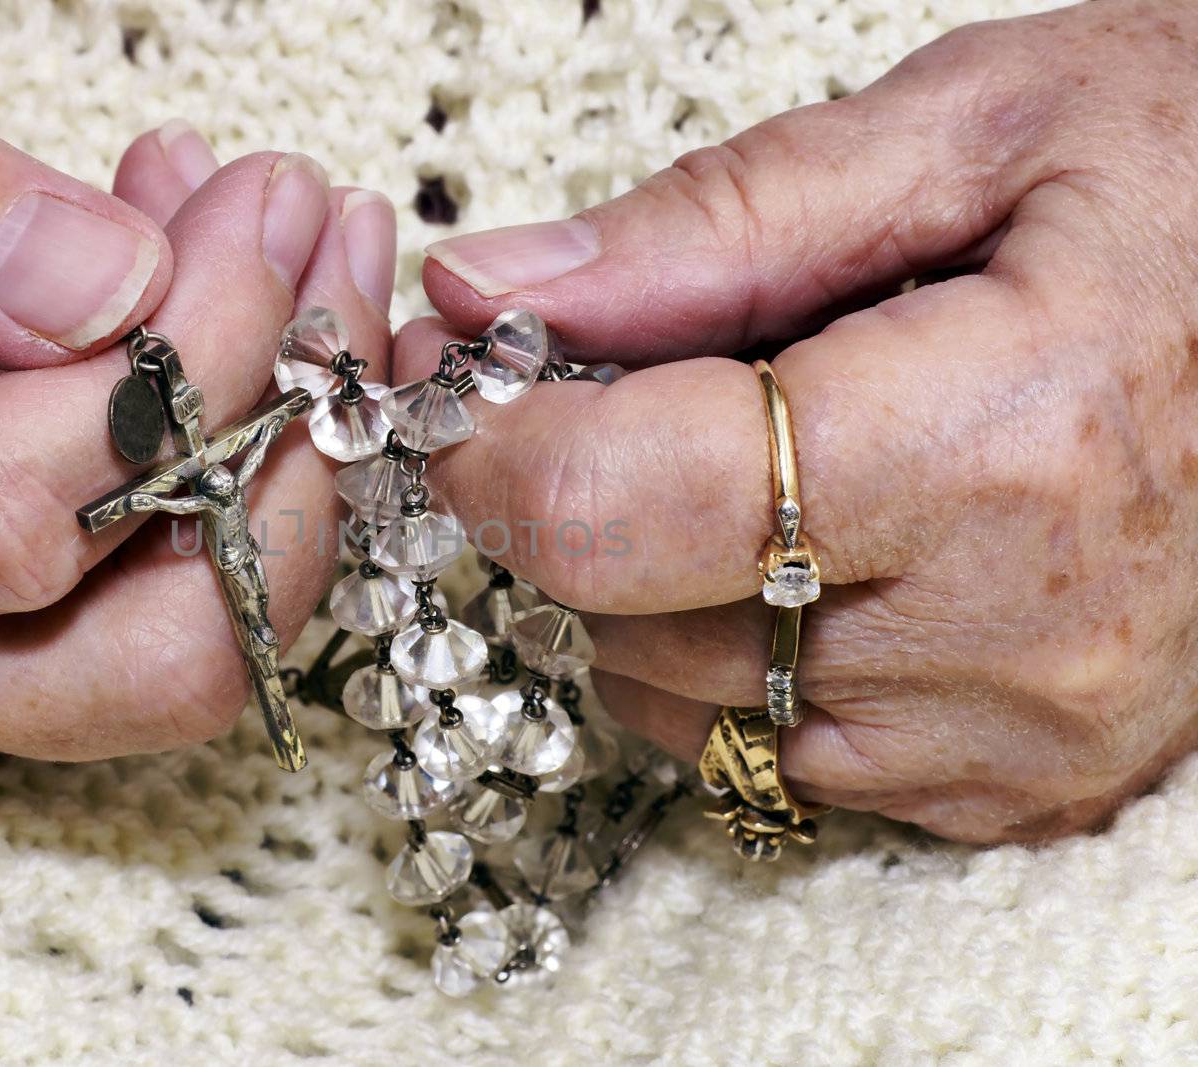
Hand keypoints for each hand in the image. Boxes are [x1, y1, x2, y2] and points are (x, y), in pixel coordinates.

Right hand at [0, 0, 396, 760]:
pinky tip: (207, 319)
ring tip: (291, 269)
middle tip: (321, 270)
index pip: (10, 513)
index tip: (259, 224)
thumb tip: (115, 290)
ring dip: (275, 472)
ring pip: (166, 660)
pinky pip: (130, 614)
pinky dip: (216, 480)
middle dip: (277, 459)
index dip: (179, 377)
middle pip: (136, 656)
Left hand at [405, 0, 1197, 842]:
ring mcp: (1023, 734)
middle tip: (609, 389)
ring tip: (749, 456)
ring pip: (684, 702)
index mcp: (1000, 443)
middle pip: (632, 614)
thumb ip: (715, 220)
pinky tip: (816, 553)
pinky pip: (777, 754)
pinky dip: (740, 655)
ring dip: (653, 581)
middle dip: (573, 496)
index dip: (496, 446)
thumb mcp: (980, 129)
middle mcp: (1013, 634)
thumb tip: (488, 291)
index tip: (462, 380)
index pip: (625, 508)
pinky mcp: (1026, 784)